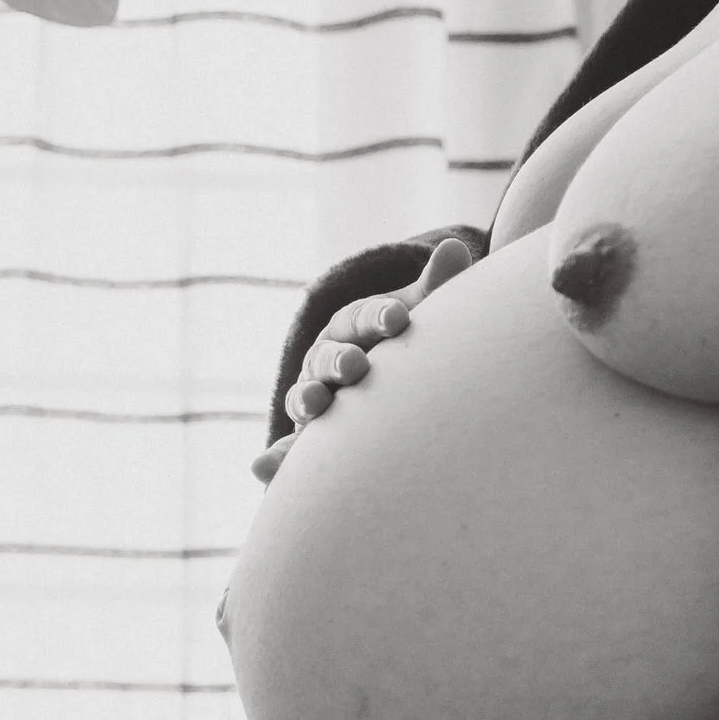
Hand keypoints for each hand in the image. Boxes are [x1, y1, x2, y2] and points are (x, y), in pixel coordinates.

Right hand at [254, 236, 475, 482]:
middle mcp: (326, 359)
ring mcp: (315, 397)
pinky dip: (277, 459)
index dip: (378, 318)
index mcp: (351, 326)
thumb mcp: (417, 316)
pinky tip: (261, 470)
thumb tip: (456, 249)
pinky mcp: (309, 439)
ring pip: (306, 398)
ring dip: (307, 401)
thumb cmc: (403, 343)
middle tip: (357, 365)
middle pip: (329, 357)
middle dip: (341, 360)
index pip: (363, 318)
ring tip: (314, 404)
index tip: (399, 318)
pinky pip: (293, 451)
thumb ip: (435, 287)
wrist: (384, 380)